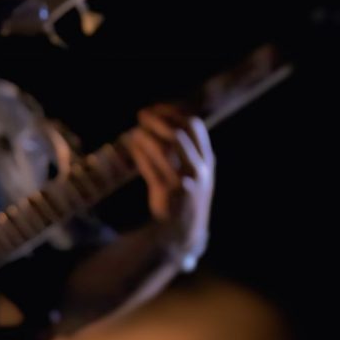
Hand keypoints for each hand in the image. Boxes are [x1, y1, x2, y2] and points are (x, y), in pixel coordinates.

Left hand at [126, 105, 213, 263]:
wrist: (184, 231)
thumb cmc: (186, 196)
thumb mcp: (194, 171)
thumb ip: (184, 148)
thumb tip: (160, 119)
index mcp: (206, 160)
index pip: (194, 125)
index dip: (174, 112)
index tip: (157, 108)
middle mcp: (199, 169)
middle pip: (178, 133)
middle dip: (157, 120)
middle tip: (141, 114)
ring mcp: (184, 181)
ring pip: (163, 148)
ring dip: (146, 136)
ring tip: (135, 131)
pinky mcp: (168, 193)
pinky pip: (149, 167)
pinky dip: (139, 153)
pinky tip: (132, 146)